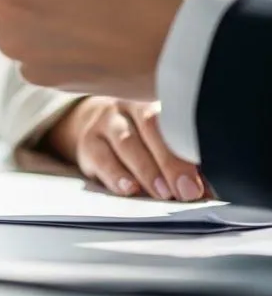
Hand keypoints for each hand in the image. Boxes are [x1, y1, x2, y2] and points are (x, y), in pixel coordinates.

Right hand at [46, 98, 207, 200]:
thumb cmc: (138, 136)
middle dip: (171, 160)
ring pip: (126, 141)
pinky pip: (101, 158)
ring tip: (162, 193)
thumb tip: (208, 190)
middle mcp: (128, 107)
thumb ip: (182, 160)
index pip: (174, 118)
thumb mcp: (159, 139)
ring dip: (147, 170)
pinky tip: (129, 188)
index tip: (201, 178)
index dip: (189, 147)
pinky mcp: (87, 143)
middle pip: (150, 126)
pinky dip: (116, 175)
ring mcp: (105, 123)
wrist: (90, 125)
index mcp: (154, 102)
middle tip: (187, 190)